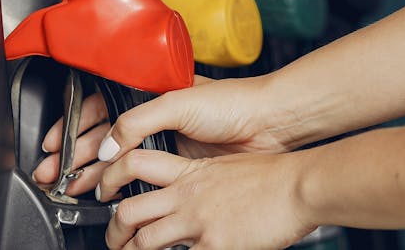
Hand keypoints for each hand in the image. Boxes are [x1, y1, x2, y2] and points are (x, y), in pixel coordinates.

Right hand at [33, 75, 292, 194]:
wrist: (268, 124)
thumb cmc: (232, 103)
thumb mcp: (178, 103)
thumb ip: (138, 122)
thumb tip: (109, 146)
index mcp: (148, 93)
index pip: (100, 107)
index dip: (75, 126)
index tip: (55, 144)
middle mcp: (153, 116)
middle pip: (103, 136)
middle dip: (74, 154)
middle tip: (53, 172)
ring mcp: (164, 141)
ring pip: (118, 158)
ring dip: (91, 171)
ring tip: (72, 186)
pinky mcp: (177, 164)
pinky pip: (139, 175)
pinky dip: (119, 184)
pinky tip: (106, 192)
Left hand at [97, 150, 316, 249]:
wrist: (298, 185)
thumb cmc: (273, 175)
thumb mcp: (227, 167)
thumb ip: (204, 178)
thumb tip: (193, 190)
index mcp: (189, 171)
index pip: (135, 163)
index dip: (112, 176)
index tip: (105, 189)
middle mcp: (186, 194)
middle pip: (129, 209)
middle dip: (113, 229)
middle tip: (113, 238)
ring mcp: (197, 221)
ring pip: (144, 239)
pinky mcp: (214, 244)